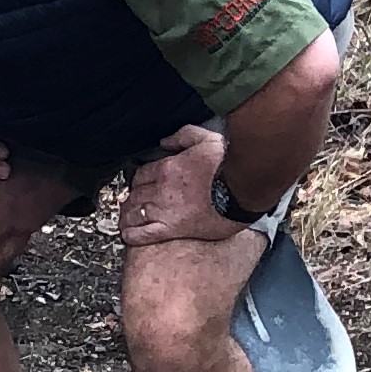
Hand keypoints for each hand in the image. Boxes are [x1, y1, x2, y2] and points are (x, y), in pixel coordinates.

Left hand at [118, 124, 260, 248]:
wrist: (245, 188)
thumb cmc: (230, 165)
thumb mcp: (206, 139)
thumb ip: (182, 136)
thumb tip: (165, 142)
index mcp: (167, 168)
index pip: (141, 175)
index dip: (138, 180)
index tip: (140, 184)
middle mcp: (161, 190)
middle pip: (134, 195)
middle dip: (131, 198)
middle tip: (130, 203)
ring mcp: (165, 211)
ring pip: (134, 214)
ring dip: (127, 216)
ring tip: (125, 219)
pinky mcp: (173, 230)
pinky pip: (143, 234)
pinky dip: (132, 235)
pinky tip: (127, 235)